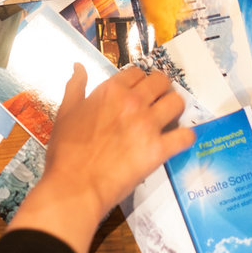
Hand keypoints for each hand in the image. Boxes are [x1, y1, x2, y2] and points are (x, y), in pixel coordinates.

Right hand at [7, 64, 194, 252]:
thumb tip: (79, 67)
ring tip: (170, 118)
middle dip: (161, 88)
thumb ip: (75, 86)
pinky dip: (185, 137)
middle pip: (161, 81)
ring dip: (175, 108)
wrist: (74, 185)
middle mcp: (133, 101)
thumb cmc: (66, 150)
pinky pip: (185, 136)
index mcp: (111, 90)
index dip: (139, 80)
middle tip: (157, 102)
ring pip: (177, 102)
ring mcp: (149, 124)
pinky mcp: (159, 149)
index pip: (137, 72)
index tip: (138, 91)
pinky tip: (179, 141)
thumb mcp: (65, 112)